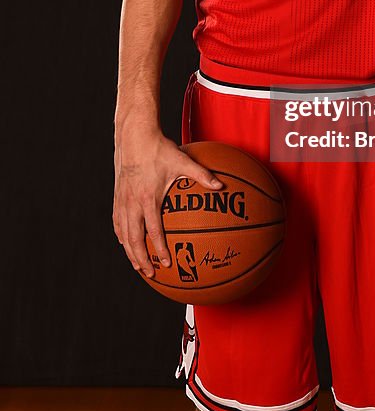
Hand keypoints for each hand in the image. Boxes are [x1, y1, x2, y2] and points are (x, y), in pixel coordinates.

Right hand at [113, 124, 222, 278]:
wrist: (134, 136)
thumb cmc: (159, 149)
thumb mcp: (183, 161)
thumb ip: (202, 175)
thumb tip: (221, 185)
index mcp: (149, 198)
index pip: (153, 232)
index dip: (159, 250)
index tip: (167, 264)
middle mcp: (132, 203)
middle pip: (134, 240)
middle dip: (142, 259)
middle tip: (151, 274)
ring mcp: (122, 200)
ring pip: (123, 233)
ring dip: (130, 252)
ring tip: (138, 265)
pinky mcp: (117, 196)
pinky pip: (117, 221)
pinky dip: (121, 235)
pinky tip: (126, 242)